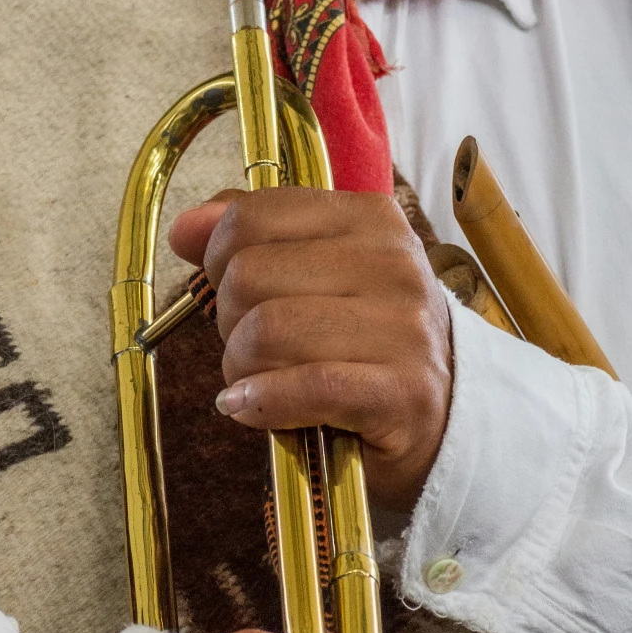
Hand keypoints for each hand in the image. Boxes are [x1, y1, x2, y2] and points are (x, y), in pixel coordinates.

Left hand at [168, 187, 452, 511]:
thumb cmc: (366, 338)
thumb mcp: (318, 271)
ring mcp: (403, 327)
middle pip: (249, 275)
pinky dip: (261, 402)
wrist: (446, 416)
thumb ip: (253, 238)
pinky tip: (252, 408)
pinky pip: (304, 387)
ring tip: (256, 381)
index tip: (231, 289)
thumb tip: (185, 227)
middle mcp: (392, 262)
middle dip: (229, 320)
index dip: (218, 258)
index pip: (252, 217)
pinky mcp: (403, 391)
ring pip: (267, 332)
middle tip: (251, 345)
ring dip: (241, 369)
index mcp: (369, 218)